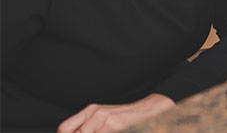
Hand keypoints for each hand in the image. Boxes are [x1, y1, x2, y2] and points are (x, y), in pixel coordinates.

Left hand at [59, 94, 174, 132]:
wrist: (147, 111)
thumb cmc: (124, 117)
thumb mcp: (103, 118)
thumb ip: (87, 126)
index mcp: (90, 111)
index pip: (65, 129)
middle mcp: (95, 113)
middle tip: (95, 132)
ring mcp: (104, 119)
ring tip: (105, 131)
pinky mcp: (113, 126)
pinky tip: (113, 130)